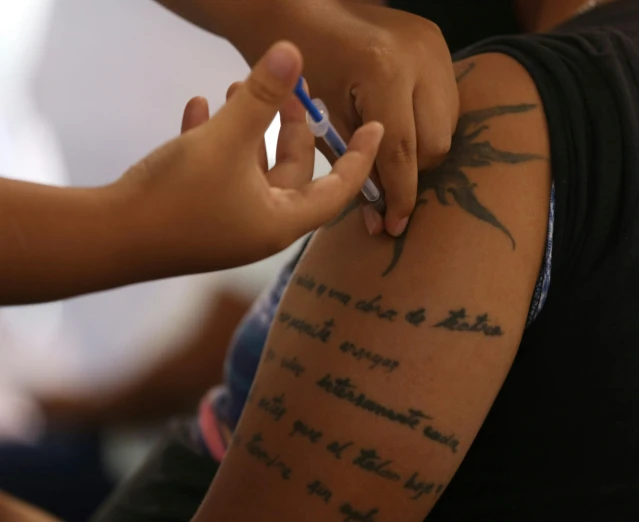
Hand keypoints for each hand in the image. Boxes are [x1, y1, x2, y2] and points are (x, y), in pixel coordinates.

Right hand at [117, 41, 383, 274]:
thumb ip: (260, 97)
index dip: (360, 156)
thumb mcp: (226, 140)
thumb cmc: (178, 196)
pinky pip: (219, 176)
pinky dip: (215, 143)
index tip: (372, 127)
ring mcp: (228, 225)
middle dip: (290, 129)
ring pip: (252, 170)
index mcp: (282, 220)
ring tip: (235, 88)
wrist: (107, 239)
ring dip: (249, 130)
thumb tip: (291, 53)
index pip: (340, 189)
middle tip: (285, 91)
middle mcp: (261, 228)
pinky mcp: (197, 218)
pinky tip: (199, 108)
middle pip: (293, 173)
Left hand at [229, 2, 458, 236]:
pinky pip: (446, 101)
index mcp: (383, 70)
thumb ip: (353, 168)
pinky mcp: (438, 42)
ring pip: (447, 125)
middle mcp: (419, 56)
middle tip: (387, 192)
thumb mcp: (320, 121)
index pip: (402, 150)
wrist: (298, 7)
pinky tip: (402, 129)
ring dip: (422, 150)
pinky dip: (426, 123)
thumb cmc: (297, 66)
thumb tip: (381, 219)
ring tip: (392, 160)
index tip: (394, 226)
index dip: (399, 196)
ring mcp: (434, 45)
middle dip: (413, 174)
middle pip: (435, 143)